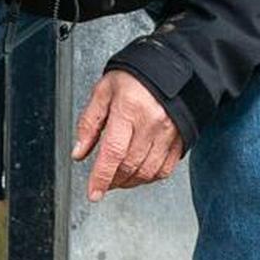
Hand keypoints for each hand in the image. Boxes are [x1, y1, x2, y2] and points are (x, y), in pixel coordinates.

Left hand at [72, 69, 184, 199]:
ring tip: (117, 179)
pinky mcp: (180, 139)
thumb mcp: (103, 92)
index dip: (101, 177)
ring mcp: (168, 132)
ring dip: (129, 181)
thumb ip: (89, 123)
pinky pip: (164, 169)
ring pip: (147, 171)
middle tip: (103, 182)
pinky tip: (138, 174)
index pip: (113, 152)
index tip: (93, 193)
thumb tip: (79, 152)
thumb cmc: (135, 77)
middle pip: (129, 165)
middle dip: (112, 180)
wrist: (170, 67)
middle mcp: (151, 122)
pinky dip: (149, 178)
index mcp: (129, 109)